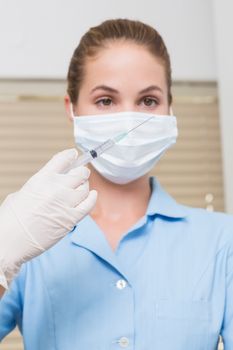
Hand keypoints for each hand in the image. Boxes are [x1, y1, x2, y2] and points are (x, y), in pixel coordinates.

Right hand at [0, 149, 96, 289]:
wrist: (10, 242)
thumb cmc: (10, 220)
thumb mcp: (21, 193)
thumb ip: (39, 186)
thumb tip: (51, 184)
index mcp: (41, 179)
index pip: (62, 160)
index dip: (70, 155)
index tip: (74, 155)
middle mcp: (56, 188)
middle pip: (79, 173)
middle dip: (81, 172)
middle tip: (82, 173)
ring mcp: (65, 204)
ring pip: (85, 188)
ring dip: (85, 186)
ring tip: (82, 187)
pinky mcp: (71, 219)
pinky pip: (88, 205)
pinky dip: (92, 198)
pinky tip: (92, 195)